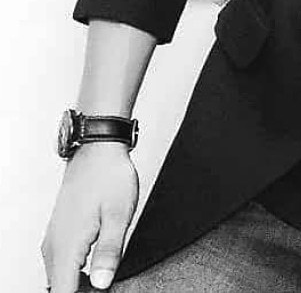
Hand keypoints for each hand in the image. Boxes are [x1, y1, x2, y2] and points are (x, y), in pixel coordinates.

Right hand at [41, 142, 138, 291]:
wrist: (97, 150)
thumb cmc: (109, 176)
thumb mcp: (119, 214)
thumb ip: (110, 252)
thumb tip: (102, 283)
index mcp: (66, 246)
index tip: (102, 290)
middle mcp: (54, 247)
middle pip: (61, 289)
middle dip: (84, 291)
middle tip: (108, 278)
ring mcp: (54, 240)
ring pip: (60, 277)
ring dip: (80, 282)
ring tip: (105, 270)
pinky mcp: (59, 233)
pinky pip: (62, 264)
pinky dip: (76, 270)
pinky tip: (97, 262)